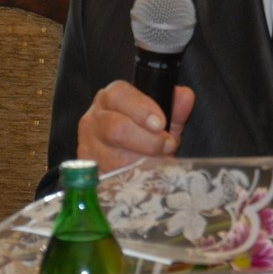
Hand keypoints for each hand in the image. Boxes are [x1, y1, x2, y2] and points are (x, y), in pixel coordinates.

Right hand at [75, 79, 195, 173]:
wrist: (129, 166)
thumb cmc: (145, 137)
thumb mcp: (163, 122)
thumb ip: (175, 108)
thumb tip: (184, 96)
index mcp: (111, 98)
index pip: (119, 95)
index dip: (141, 108)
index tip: (160, 123)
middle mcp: (94, 119)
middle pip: (115, 127)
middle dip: (146, 140)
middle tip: (166, 146)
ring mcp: (87, 145)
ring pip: (113, 156)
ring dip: (140, 161)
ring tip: (157, 163)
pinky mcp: (88, 171)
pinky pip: (109, 177)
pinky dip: (129, 178)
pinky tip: (141, 176)